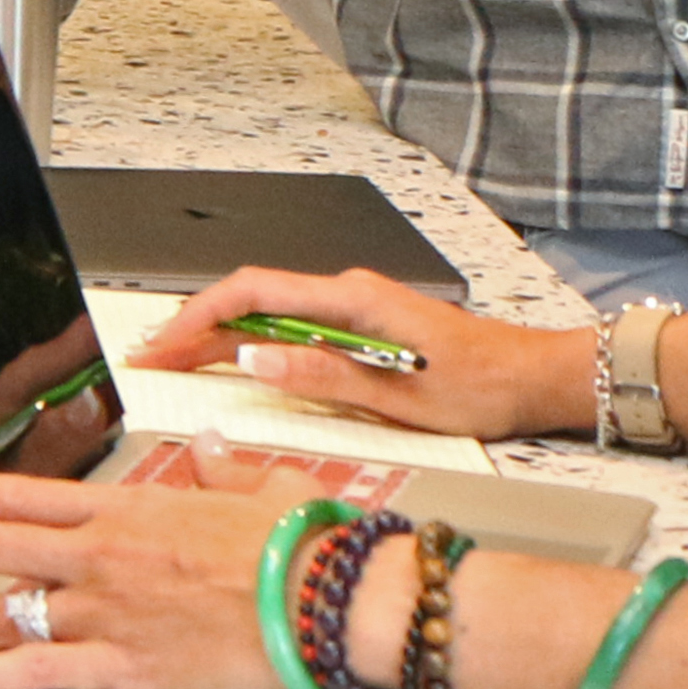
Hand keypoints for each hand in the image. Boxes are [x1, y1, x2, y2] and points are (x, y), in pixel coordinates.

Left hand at [0, 464, 312, 688]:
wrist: (334, 599)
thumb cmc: (304, 547)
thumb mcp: (259, 487)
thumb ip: (219, 469)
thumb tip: (209, 448)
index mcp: (123, 510)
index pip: (11, 493)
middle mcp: (98, 556)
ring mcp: (104, 611)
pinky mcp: (123, 666)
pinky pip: (29, 673)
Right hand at [121, 267, 589, 442]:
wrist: (535, 377)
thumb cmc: (484, 386)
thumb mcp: (400, 395)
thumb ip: (324, 376)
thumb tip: (257, 359)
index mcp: (353, 301)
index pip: (253, 293)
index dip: (199, 316)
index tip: (164, 343)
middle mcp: (349, 295)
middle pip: (251, 299)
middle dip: (195, 326)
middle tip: (152, 357)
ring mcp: (353, 309)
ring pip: (267, 312)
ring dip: (219, 334)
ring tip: (176, 359)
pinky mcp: (360, 326)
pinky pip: (291, 325)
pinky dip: (253, 341)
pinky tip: (233, 359)